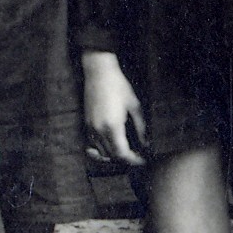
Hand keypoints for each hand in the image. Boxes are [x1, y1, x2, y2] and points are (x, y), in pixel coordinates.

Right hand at [82, 51, 145, 169]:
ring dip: (114, 156)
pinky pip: (93, 145)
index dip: (134, 160)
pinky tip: (111, 146)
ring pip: (101, 153)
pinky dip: (102, 150)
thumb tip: (146, 144)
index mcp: (112, 127)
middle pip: (111, 157)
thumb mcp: (134, 106)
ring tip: (127, 152)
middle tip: (138, 156)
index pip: (122, 155)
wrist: (99, 72)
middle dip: (126, 160)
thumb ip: (141, 128)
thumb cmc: (118, 86)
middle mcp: (98, 130)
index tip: (143, 160)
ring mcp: (90, 128)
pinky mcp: (86, 124)